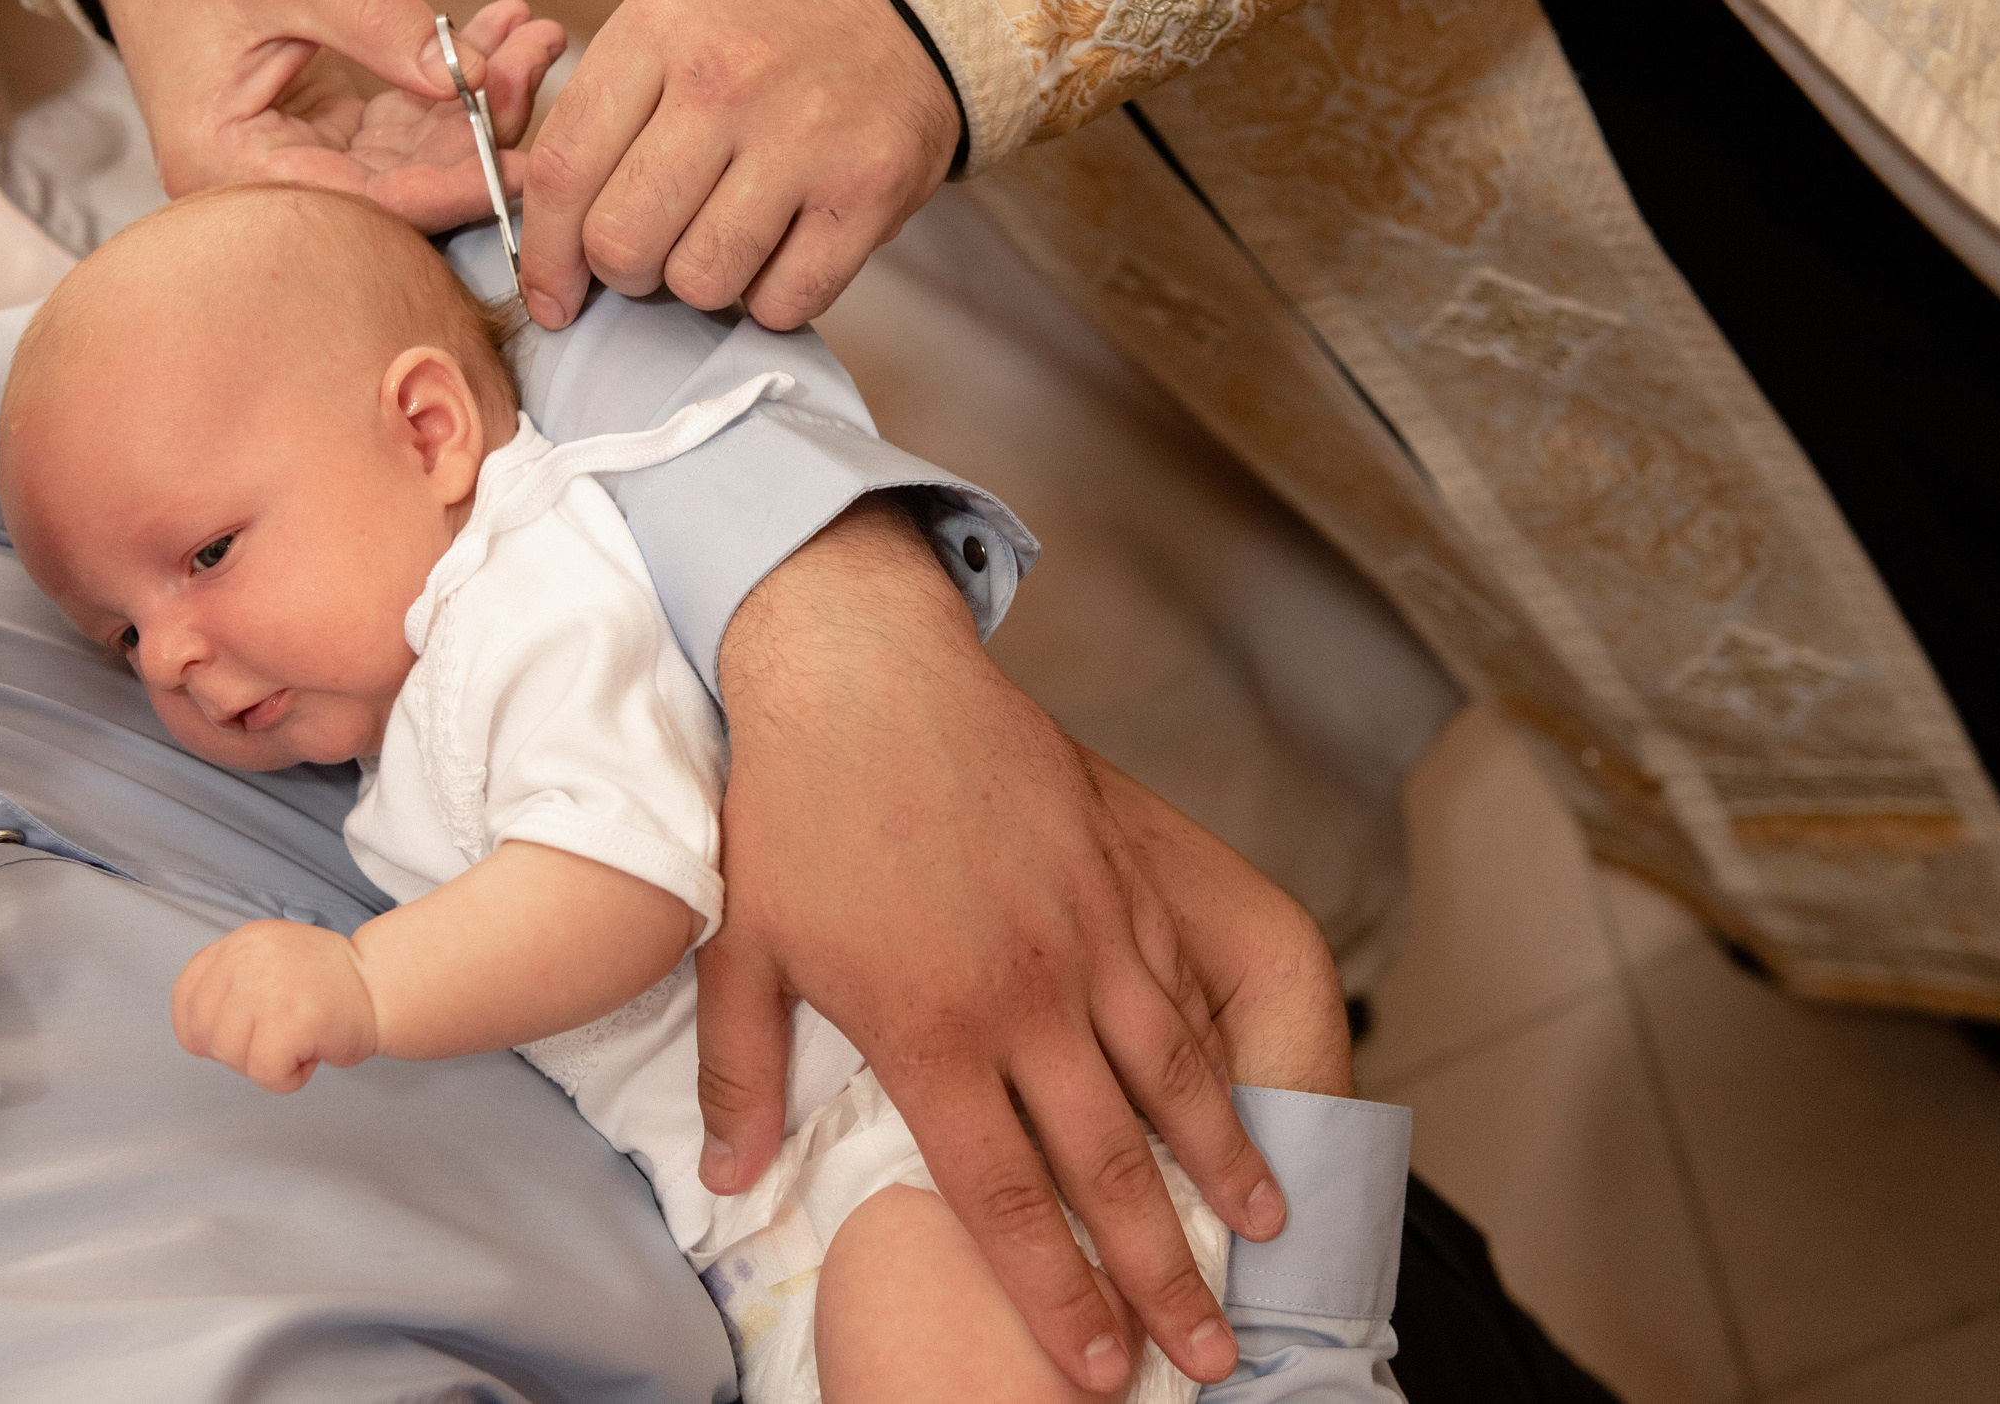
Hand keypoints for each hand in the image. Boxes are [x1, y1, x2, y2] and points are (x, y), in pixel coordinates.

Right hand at [89, 0, 568, 228]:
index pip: (363, 204)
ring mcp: (305, 164)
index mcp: (229, 169)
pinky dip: (454, 78)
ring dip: (482, 95)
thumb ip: (375, 20)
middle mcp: (268, 185)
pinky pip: (409, 122)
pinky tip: (501, 36)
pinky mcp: (332, 138)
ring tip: (532, 35)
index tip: (523, 169)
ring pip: (418, 154)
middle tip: (537, 62)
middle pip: (402, 187)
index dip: (450, 189)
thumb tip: (468, 77)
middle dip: (482, 127)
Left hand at [172, 918, 380, 1093]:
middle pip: (204, 1032)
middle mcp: (248, 959)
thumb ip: (235, 980)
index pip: (186, 994)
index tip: (233, 1036)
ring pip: (231, 1056)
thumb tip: (199, 1031)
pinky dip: (289, 1078)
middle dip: (236, 1051)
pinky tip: (312, 1055)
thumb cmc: (332, 986)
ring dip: (265, 1064)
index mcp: (242, 943)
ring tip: (300, 1041)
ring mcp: (267, 989)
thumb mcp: (272, 961)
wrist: (385, 986)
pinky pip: (265, 1074)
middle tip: (278, 1039)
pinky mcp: (290, 1021)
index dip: (200, 1028)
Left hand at [521, 0, 958, 332]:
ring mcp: (803, 138)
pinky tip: (782, 251)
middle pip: (622, 243)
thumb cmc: (769, 30)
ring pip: (699, 282)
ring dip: (703, 282)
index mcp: (660, 26)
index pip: (564, 171)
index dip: (545, 254)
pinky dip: (772, 299)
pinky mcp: (866, 193)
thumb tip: (549, 244)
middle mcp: (727, 78)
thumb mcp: (671, 23)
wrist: (908, 5)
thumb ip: (603, 114)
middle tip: (652, 252)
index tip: (552, 293)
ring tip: (726, 237)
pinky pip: (783, 302)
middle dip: (624, 271)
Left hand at [696, 503, 1294, 1393]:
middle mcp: (1024, 998)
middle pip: (1110, 1167)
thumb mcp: (741, 950)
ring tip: (1270, 1235)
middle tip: (1211, 1353)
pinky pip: (1182, 986)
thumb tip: (729, 1184)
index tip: (1099, 1365)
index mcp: (928, 1033)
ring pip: (1175, 1079)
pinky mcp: (1117, 879)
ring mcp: (1085, 935)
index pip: (1007, 1199)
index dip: (1060, 1295)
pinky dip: (1220, 1054)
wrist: (862, 665)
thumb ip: (743, 1078)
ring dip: (1224, 1168)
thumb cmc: (792, 807)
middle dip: (1166, 1274)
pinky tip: (1241, 1096)